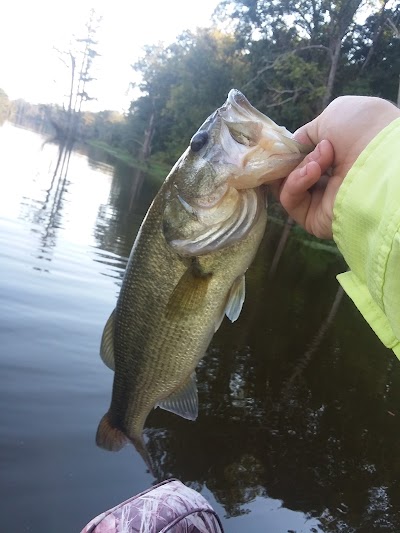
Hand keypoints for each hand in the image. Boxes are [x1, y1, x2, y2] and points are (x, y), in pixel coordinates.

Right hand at [272, 96, 399, 238]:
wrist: (381, 161)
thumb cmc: (364, 131)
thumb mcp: (333, 116)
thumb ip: (309, 132)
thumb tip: (295, 148)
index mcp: (339, 154)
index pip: (303, 155)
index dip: (290, 149)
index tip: (284, 144)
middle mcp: (332, 178)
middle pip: (291, 172)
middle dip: (290, 160)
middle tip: (302, 151)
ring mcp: (323, 200)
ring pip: (288, 185)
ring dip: (298, 168)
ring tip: (319, 161)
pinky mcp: (314, 218)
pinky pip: (290, 200)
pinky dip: (295, 183)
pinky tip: (314, 171)